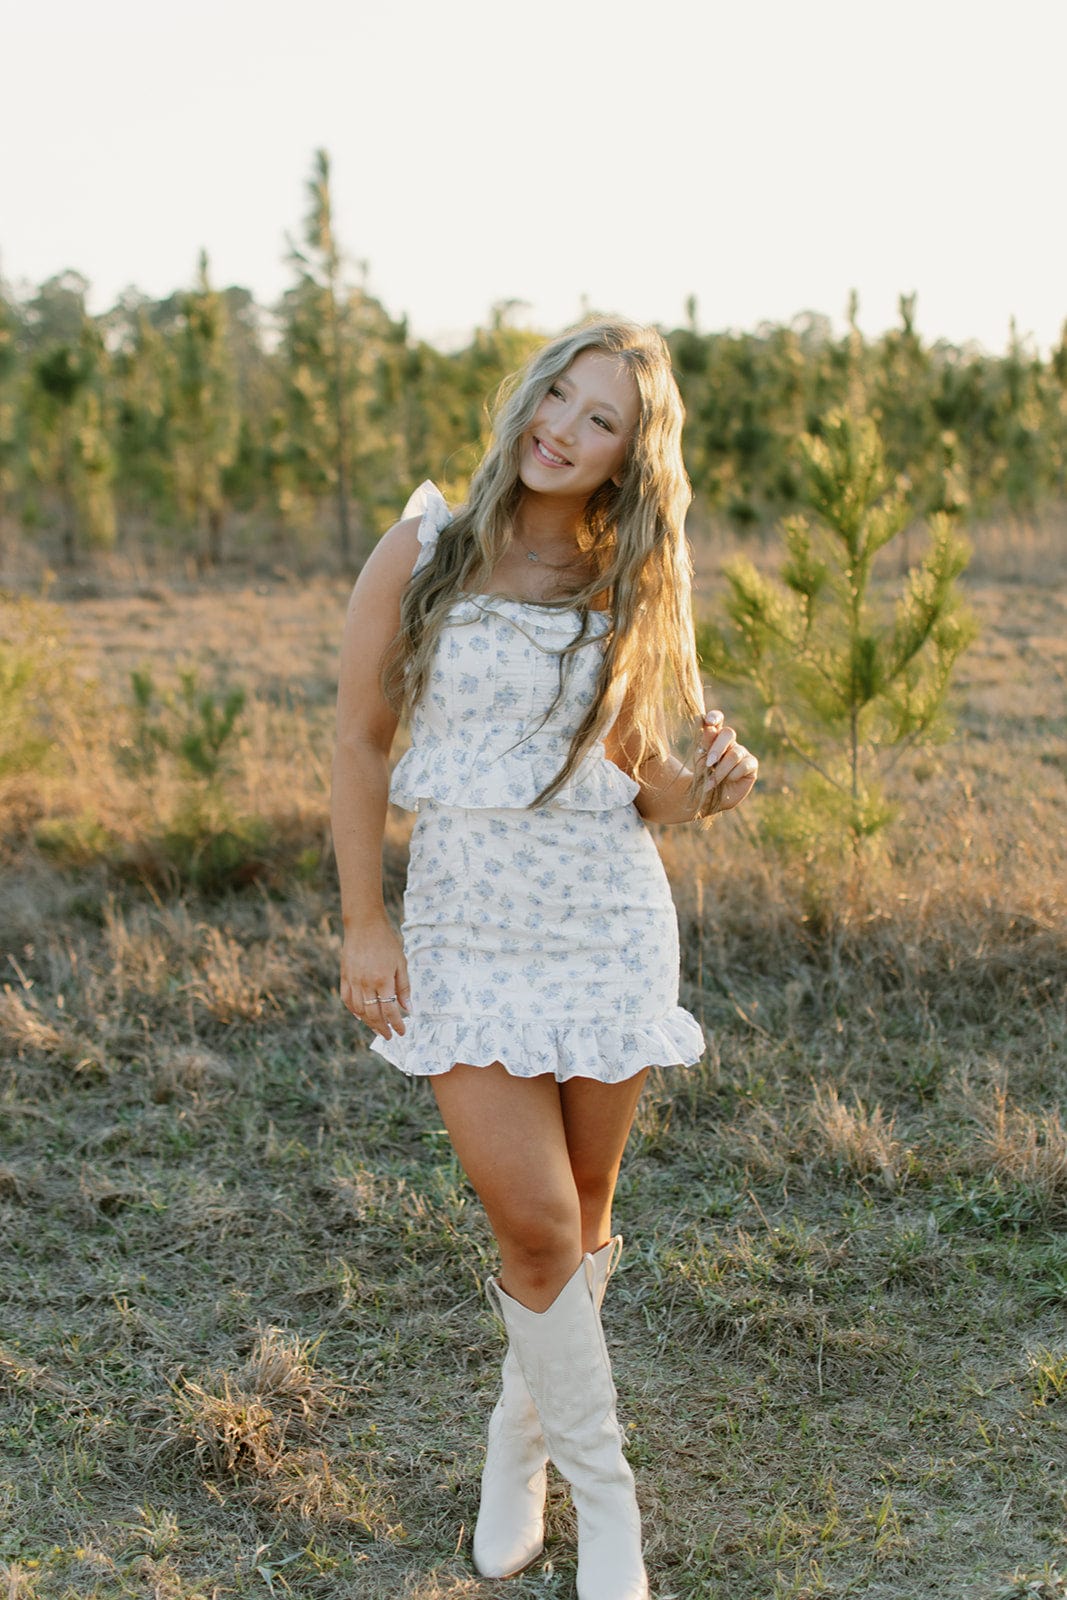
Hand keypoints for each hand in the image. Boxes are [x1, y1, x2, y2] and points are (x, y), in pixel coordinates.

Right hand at [340, 920, 410, 1039]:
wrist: (364, 925)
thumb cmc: (386, 942)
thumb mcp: (401, 962)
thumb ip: (404, 987)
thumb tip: (408, 1009)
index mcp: (383, 980)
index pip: (390, 1010)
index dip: (396, 1024)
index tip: (402, 1032)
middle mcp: (366, 983)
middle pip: (373, 1014)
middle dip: (382, 1028)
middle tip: (389, 1036)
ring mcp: (353, 981)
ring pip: (359, 1010)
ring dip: (368, 1023)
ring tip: (377, 1028)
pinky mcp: (344, 977)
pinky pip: (347, 1000)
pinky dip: (353, 1011)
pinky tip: (360, 1016)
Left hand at [698, 709, 757, 815]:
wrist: (709, 799)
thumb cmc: (703, 777)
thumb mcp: (700, 761)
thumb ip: (704, 744)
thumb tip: (707, 726)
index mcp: (714, 736)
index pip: (717, 719)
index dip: (715, 717)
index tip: (708, 722)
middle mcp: (729, 742)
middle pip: (729, 733)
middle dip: (717, 748)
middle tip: (709, 764)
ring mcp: (742, 752)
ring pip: (735, 753)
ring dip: (721, 770)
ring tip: (711, 783)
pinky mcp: (751, 765)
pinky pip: (744, 765)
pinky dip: (732, 775)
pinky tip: (728, 781)